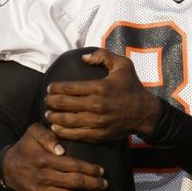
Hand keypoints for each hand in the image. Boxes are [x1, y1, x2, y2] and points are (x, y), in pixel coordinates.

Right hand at [1, 123, 107, 190]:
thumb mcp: (33, 132)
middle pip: (73, 182)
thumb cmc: (25, 147)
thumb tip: (61, 149)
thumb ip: (48, 135)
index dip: (89, 169)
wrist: (6, 167)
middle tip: (106, 185)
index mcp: (43, 159)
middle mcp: (42, 177)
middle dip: (92, 185)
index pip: (72, 165)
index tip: (102, 171)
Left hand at [44, 49, 162, 141]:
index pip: (70, 88)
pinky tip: (56, 129)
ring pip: (68, 121)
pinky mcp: (100, 134)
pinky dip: (64, 132)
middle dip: (51, 102)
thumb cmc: (132, 87)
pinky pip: (77, 134)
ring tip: (48, 115)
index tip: (49, 88)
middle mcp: (97, 105)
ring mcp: (98, 122)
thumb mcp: (123, 65)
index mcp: (100, 87)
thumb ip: (103, 56)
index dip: (56, 88)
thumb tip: (83, 57)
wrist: (145, 112)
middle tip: (46, 101)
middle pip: (65, 104)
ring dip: (54, 118)